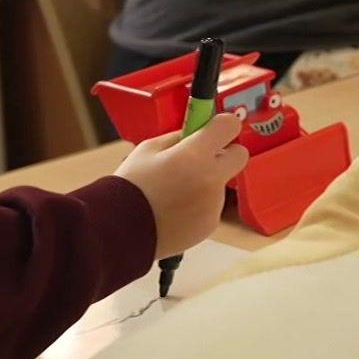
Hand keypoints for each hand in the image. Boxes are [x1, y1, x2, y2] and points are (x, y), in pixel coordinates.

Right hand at [115, 112, 249, 259]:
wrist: (118, 233)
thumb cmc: (129, 188)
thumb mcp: (147, 150)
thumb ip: (176, 138)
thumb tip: (193, 132)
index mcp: (195, 155)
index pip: (229, 125)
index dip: (221, 125)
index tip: (213, 128)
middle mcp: (211, 178)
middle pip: (240, 154)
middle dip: (225, 153)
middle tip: (201, 159)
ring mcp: (213, 204)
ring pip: (220, 183)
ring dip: (206, 183)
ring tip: (173, 193)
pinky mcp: (210, 224)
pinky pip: (211, 206)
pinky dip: (199, 206)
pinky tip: (174, 211)